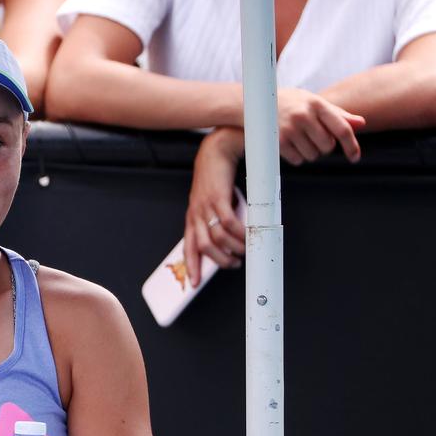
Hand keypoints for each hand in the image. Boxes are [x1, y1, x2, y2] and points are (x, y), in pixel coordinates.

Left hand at [184, 129, 246, 287]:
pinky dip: (239, 232)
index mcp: (192, 217)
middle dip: (220, 261)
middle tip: (234, 263)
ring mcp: (205, 206)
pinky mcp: (217, 197)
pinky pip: (228, 222)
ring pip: (217, 238)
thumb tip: (233, 240)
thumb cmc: (217, 179)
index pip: (188, 247)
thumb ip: (218, 220)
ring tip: (245, 250)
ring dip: (233, 248)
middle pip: (204, 247)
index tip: (194, 283)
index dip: (192, 266)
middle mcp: (196, 214)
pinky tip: (247, 234)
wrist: (216, 152)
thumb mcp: (213, 203)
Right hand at [277, 88, 362, 164]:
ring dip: (310, 152)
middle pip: (327, 146)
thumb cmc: (291, 102)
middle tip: (314, 137)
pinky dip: (297, 156)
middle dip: (324, 146)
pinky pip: (297, 160)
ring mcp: (289, 129)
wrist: (256, 102)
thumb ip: (338, 114)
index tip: (355, 158)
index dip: (351, 146)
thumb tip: (361, 124)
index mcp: (317, 104)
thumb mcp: (314, 102)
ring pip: (312, 155)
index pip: (342, 129)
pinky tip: (290, 144)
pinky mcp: (277, 141)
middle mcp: (303, 116)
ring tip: (300, 138)